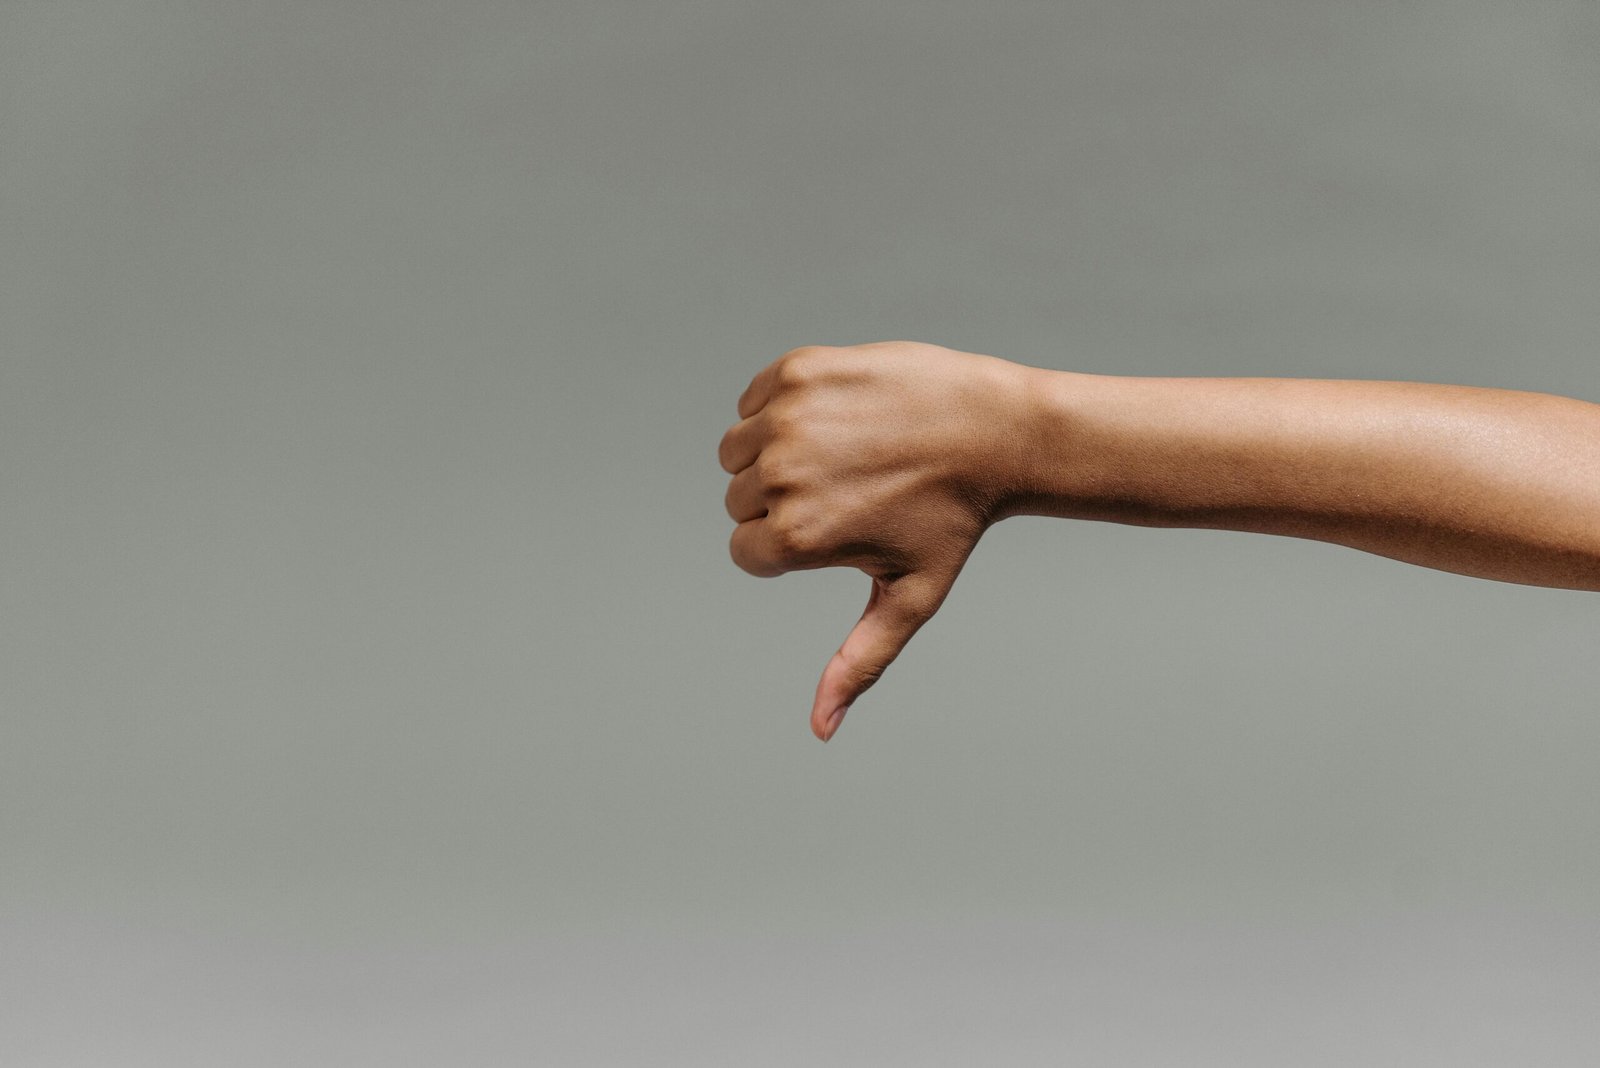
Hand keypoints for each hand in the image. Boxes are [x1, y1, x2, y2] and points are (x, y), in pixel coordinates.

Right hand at [719, 341, 1037, 740]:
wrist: (996, 431)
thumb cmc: (953, 521)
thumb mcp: (908, 598)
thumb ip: (858, 661)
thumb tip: (822, 730)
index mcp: (796, 538)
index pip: (746, 551)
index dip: (792, 548)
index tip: (846, 531)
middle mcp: (782, 476)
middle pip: (739, 501)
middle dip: (784, 502)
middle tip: (854, 491)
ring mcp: (787, 419)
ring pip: (736, 450)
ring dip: (773, 455)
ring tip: (843, 454)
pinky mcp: (796, 370)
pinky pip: (754, 399)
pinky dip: (781, 407)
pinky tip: (841, 417)